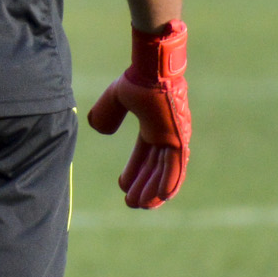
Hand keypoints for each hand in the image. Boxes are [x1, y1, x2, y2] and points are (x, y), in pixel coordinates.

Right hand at [86, 20, 189, 208]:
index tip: (122, 185)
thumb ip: (107, 113)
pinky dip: (168, 183)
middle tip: (131, 202)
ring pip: (164, 171)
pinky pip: (174, 167)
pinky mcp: (178, 140)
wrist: (151, 71)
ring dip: (153, 190)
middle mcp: (165, 133)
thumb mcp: (115, 98)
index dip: (134, 170)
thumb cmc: (137, 79)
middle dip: (142, 185)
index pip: (144, 154)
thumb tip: (99, 128)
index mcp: (153, 124)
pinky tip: (161, 198)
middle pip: (154, 167)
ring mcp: (173, 137)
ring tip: (140, 206)